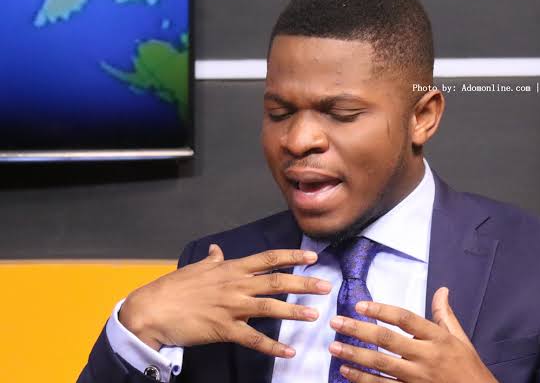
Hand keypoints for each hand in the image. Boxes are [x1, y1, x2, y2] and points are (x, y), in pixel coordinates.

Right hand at [119, 244, 331, 357]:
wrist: (151, 310)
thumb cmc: (173, 289)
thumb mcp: (195, 269)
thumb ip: (211, 260)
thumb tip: (217, 250)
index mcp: (231, 269)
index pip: (268, 259)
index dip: (292, 257)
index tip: (312, 257)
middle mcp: (235, 285)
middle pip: (276, 282)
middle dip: (304, 284)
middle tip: (326, 286)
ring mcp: (231, 307)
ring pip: (269, 308)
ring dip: (294, 312)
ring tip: (314, 316)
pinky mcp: (223, 329)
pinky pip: (253, 339)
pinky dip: (272, 346)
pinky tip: (288, 351)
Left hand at [327, 287, 498, 382]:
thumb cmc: (468, 367)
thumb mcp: (460, 338)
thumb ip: (445, 315)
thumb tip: (442, 290)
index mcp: (437, 338)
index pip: (405, 319)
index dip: (381, 310)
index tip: (360, 305)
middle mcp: (425, 356)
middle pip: (387, 340)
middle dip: (359, 330)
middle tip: (336, 322)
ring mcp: (416, 377)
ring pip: (380, 364)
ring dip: (354, 354)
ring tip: (334, 346)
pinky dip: (362, 379)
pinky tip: (346, 371)